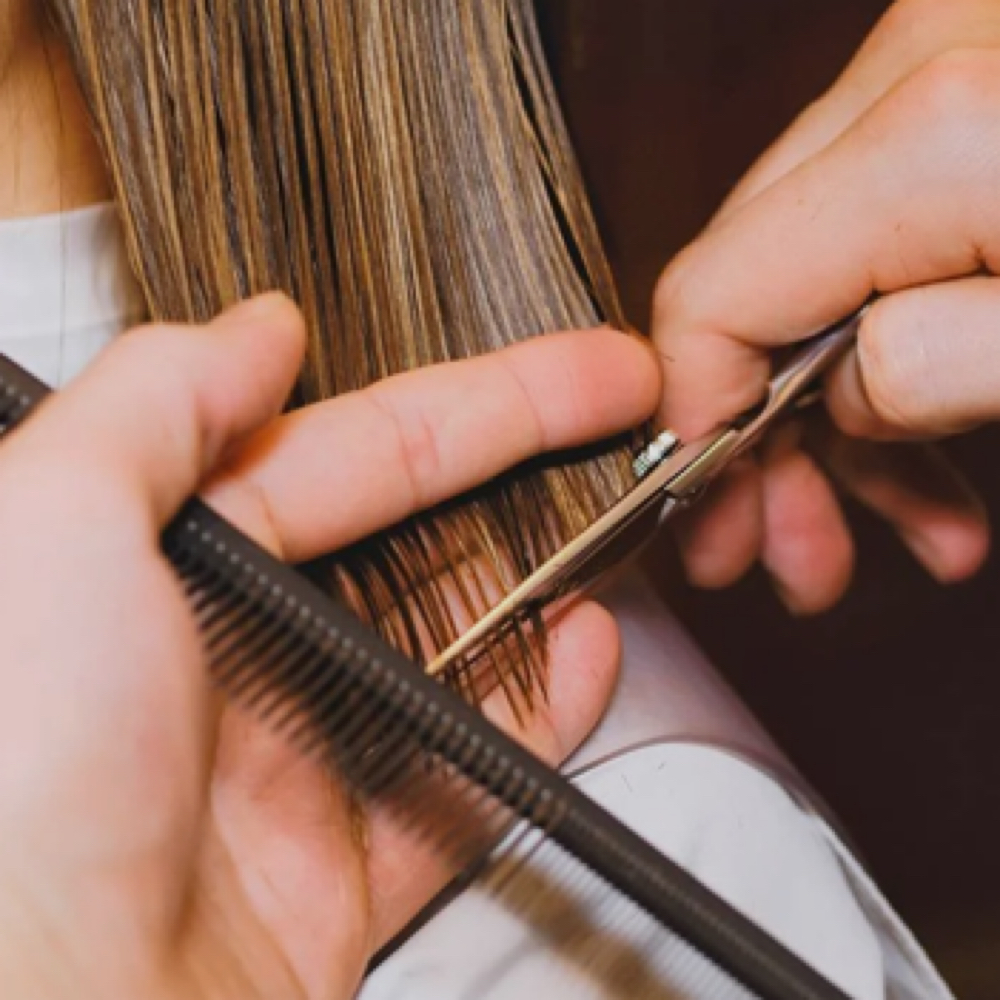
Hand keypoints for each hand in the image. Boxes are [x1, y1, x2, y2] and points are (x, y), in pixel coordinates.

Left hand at [0, 295, 658, 998]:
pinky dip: (537, 713)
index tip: (577, 372)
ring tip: (620, 528)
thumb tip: (257, 330)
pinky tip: (587, 653)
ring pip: (451, 645)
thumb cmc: (13, 776)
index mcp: (168, 566)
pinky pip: (463, 775)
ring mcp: (294, 758)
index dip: (478, 404)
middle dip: (531, 468)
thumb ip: (157, 400)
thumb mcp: (50, 521)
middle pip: (418, 533)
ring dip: (542, 584)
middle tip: (624, 423)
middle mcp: (232, 653)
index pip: (351, 451)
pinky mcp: (338, 866)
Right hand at [653, 0, 999, 611]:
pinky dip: (901, 358)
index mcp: (928, 139)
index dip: (691, 420)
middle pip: (749, 292)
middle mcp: (909, 85)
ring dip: (842, 424)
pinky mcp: (969, 104)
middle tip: (787, 556)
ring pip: (814, 280)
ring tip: (899, 531)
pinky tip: (943, 458)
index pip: (711, 296)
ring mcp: (938, 82)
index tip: (708, 514)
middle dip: (766, 447)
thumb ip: (936, 367)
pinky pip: (882, 244)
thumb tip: (840, 390)